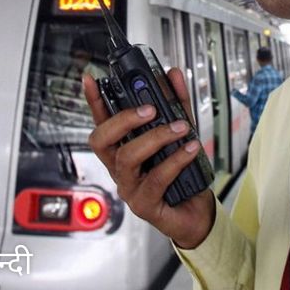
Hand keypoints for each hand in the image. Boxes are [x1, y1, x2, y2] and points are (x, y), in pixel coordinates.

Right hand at [83, 68, 215, 248]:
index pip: (102, 122)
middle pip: (101, 140)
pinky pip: (156, 178)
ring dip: (156, 138)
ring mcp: (129, 187)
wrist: (198, 213)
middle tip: (150, 109)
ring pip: (128, 157)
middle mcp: (120, 168)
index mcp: (123, 149)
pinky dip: (175, 160)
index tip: (91, 79)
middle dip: (123, 119)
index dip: (94, 101)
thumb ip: (177, 105)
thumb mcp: (181, 134)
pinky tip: (189, 149)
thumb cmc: (184, 176)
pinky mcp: (144, 205)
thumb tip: (173, 76)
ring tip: (179, 128)